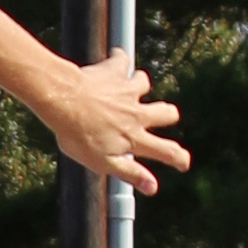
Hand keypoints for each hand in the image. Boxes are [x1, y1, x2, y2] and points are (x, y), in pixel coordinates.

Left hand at [52, 51, 190, 192]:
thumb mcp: (102, 162)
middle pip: (166, 112)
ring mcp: (127, 91)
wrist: (63, 100)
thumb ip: (129, 172)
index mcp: (134, 137)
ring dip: (139, 85)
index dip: (178, 158)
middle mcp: (136, 113)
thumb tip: (153, 187)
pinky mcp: (114, 72)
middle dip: (167, 114)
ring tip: (129, 88)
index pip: (165, 150)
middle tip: (161, 115)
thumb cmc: (77, 134)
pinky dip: (119, 61)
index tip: (184, 162)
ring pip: (145, 83)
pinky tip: (113, 59)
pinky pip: (122, 60)